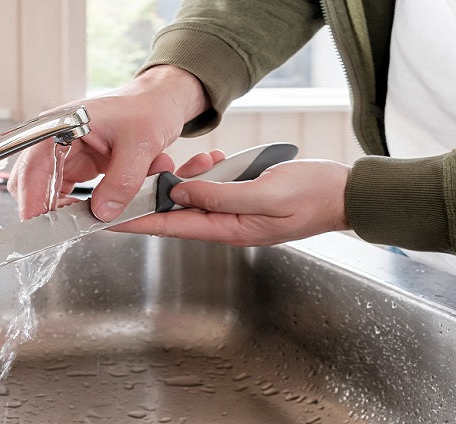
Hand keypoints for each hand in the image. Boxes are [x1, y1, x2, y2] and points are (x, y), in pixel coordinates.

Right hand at [8, 65, 208, 220]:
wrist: (158, 103)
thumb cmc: (147, 108)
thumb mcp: (141, 144)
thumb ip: (122, 181)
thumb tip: (102, 213)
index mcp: (60, 125)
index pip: (33, 167)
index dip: (31, 199)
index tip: (39, 226)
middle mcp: (55, 140)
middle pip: (31, 183)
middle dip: (44, 209)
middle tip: (64, 229)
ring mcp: (64, 155)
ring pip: (46, 193)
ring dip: (62, 211)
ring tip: (86, 219)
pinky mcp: (77, 167)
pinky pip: (65, 195)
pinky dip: (76, 208)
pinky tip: (91, 213)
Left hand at [114, 158, 351, 245]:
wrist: (346, 193)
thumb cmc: (314, 197)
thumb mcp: (266, 194)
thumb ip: (221, 195)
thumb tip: (181, 193)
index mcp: (229, 230)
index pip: (171, 228)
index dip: (138, 222)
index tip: (109, 219)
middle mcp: (226, 225)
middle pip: (177, 212)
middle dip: (161, 190)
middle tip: (155, 166)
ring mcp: (235, 213)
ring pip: (194, 196)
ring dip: (190, 176)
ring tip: (205, 160)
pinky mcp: (244, 198)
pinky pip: (214, 187)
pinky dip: (210, 172)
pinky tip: (217, 160)